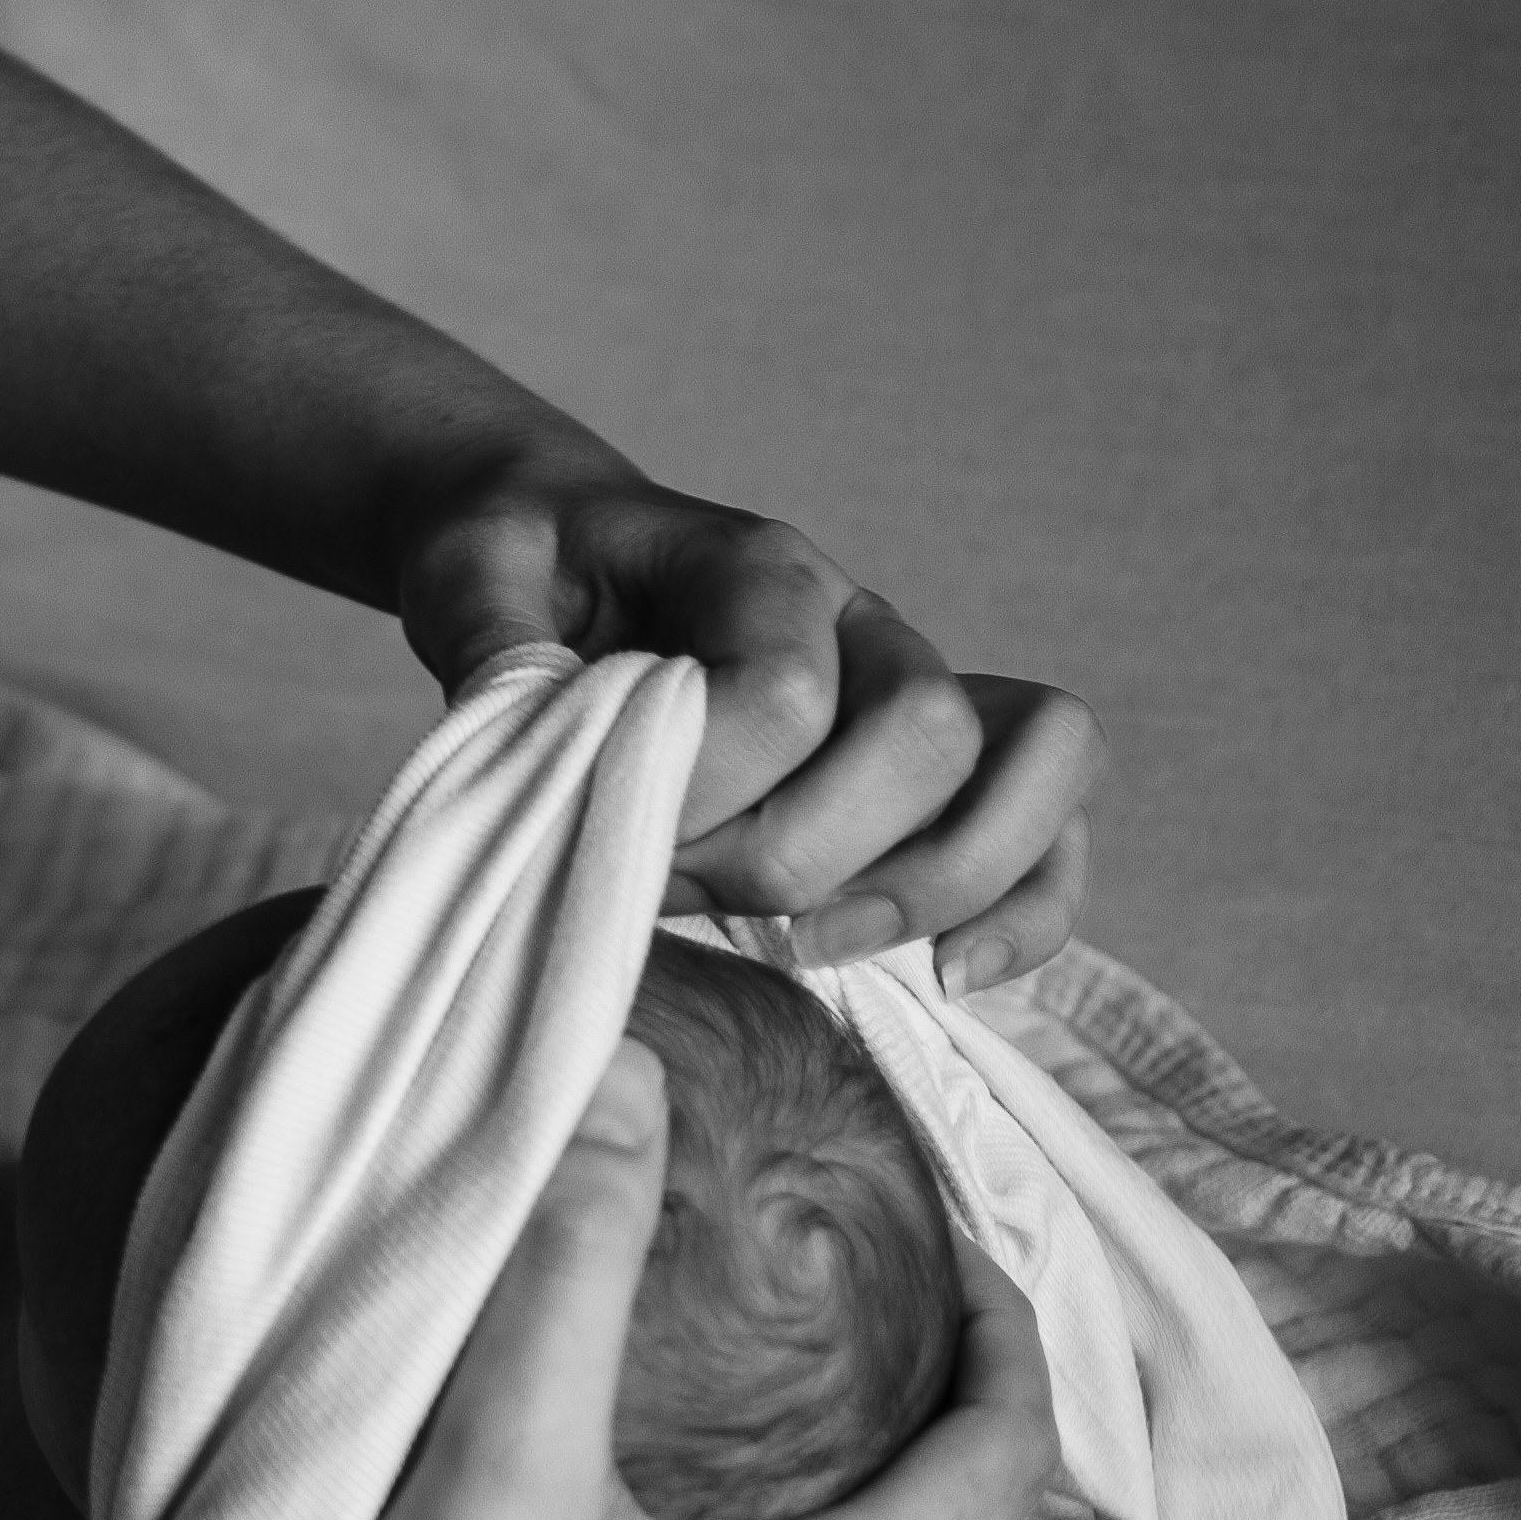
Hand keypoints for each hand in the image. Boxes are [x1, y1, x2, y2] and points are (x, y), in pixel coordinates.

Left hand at [397, 469, 1104, 989]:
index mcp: (760, 568)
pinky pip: (1050, 831)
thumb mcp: (470, 574)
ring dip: (905, 891)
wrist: (558, 544)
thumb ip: (494, 643)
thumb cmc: (523, 567)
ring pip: (1011, 785)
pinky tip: (947, 974)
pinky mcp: (930, 769)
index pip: (785, 699)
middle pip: (922, 745)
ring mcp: (913, 694)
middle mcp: (863, 626)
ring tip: (799, 943)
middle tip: (674, 877)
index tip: (605, 809)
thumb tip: (536, 729)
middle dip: (791, 853)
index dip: (699, 789)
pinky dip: (1025, 912)